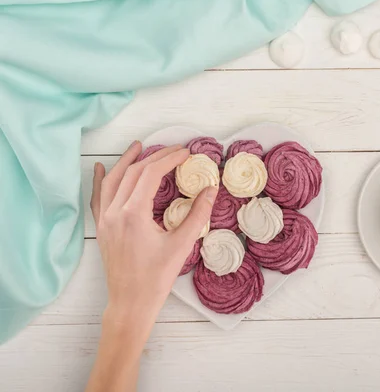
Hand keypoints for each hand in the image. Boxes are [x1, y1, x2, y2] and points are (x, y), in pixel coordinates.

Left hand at [90, 141, 216, 329]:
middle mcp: (114, 212)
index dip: (169, 159)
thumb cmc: (156, 278)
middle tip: (174, 150)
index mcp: (133, 214)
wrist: (130, 303)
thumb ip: (197, 215)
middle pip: (133, 173)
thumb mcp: (181, 245)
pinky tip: (101, 167)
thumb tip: (211, 190)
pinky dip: (101, 179)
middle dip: (155, 157)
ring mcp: (104, 219)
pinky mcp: (101, 228)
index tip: (186, 152)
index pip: (150, 174)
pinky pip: (98, 196)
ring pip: (113, 180)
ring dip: (127, 161)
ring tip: (140, 146)